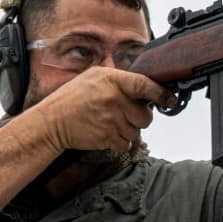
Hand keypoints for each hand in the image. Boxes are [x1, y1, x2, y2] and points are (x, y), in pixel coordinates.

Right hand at [32, 67, 175, 152]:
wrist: (52, 122)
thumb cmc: (73, 98)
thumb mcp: (94, 77)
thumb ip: (119, 79)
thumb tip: (144, 85)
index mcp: (112, 80)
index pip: (144, 85)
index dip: (161, 94)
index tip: (170, 100)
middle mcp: (114, 99)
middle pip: (145, 116)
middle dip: (138, 118)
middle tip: (123, 114)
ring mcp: (111, 120)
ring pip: (136, 132)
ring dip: (127, 130)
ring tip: (108, 122)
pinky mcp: (107, 138)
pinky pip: (125, 144)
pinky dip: (119, 142)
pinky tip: (106, 133)